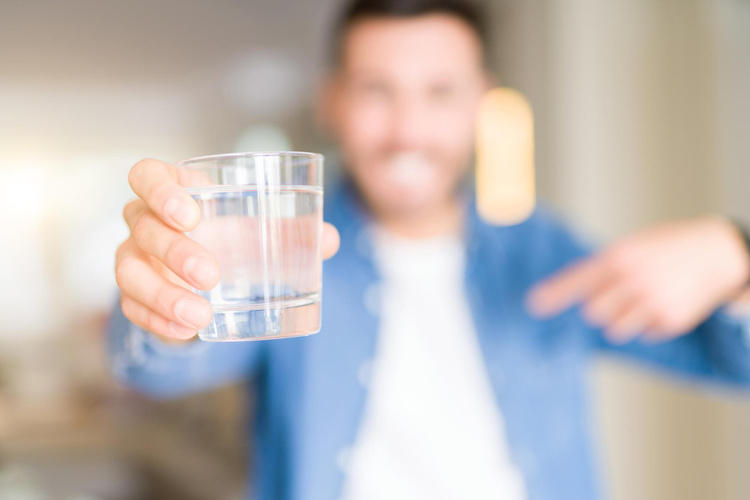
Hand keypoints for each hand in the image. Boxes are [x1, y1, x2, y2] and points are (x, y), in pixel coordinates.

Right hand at [115, 159, 339, 340]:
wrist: (208, 280)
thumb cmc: (231, 239)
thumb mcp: (258, 232)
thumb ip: (294, 232)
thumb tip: (329, 240)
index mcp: (173, 191)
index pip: (146, 176)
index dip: (159, 190)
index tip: (190, 214)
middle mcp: (144, 221)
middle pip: (143, 226)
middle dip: (174, 250)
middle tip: (211, 274)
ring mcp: (133, 258)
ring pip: (128, 271)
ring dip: (162, 294)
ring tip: (199, 315)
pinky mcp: (133, 295)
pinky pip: (132, 307)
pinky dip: (157, 320)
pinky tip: (185, 331)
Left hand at [527, 217, 749, 343]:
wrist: (716, 252)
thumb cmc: (664, 247)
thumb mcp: (630, 246)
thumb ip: (601, 268)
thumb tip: (564, 292)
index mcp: (620, 256)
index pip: (578, 279)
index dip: (554, 294)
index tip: (533, 305)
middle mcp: (634, 280)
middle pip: (592, 313)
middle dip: (598, 307)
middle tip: (615, 295)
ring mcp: (654, 302)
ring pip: (614, 330)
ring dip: (619, 320)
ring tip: (637, 301)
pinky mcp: (671, 321)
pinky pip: (642, 334)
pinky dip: (647, 323)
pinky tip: (662, 303)